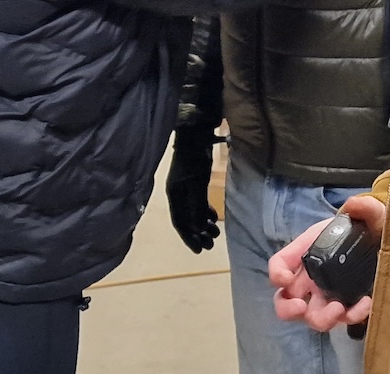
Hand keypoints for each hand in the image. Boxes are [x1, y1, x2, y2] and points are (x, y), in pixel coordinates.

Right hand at [164, 129, 220, 252]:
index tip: (199, 250)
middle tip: (210, 245)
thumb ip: (197, 207)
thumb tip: (198, 228)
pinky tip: (213, 217)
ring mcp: (185, 189)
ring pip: (193, 212)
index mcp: (174, 196)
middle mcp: (177, 195)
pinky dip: (205, 211)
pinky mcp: (194, 183)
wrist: (195, 138)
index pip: (179, 222)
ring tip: (215, 233)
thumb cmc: (194, 161)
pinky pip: (198, 203)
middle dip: (198, 233)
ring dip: (203, 224)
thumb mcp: (196, 185)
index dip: (189, 237)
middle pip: (186, 219)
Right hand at [270, 194, 384, 331]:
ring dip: (321, 319)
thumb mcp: (369, 214)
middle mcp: (311, 277)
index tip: (285, 279)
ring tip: (339, 309)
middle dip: (288, 309)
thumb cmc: (368, 226)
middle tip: (302, 307)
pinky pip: (345, 319)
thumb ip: (364, 208)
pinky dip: (352, 316)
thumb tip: (354, 206)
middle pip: (286, 301)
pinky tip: (366, 303)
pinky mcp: (349, 306)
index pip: (279, 264)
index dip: (276, 274)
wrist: (387, 241)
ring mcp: (328, 295)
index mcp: (306, 252)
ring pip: (313, 317)